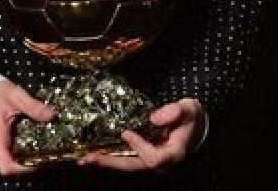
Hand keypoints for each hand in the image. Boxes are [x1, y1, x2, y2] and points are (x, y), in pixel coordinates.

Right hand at [0, 79, 55, 174]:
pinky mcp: (1, 146)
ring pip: (13, 163)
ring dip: (28, 159)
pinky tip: (38, 145)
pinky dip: (25, 153)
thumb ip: (33, 106)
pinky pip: (12, 155)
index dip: (24, 169)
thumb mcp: (16, 96)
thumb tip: (51, 115)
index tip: (40, 162)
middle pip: (12, 168)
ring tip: (45, 150)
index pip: (7, 167)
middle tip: (48, 155)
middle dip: (30, 164)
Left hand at [81, 97, 205, 171]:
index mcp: (173, 154)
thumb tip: (153, 118)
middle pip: (133, 167)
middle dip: (111, 163)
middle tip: (90, 159)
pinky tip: (93, 155)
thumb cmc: (190, 117)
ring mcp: (150, 161)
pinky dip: (109, 157)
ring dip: (105, 163)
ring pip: (127, 165)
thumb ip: (175, 111)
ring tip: (84, 160)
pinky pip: (125, 159)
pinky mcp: (142, 156)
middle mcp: (160, 163)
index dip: (140, 147)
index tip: (126, 133)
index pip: (153, 158)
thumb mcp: (189, 109)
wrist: (193, 125)